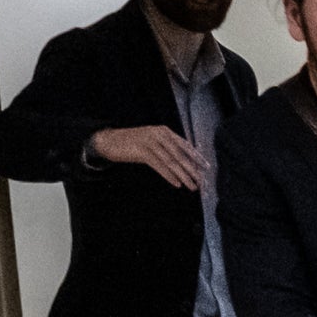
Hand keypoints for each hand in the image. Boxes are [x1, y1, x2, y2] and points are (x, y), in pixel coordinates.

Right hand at [87, 124, 204, 190]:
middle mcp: (159, 134)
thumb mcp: (152, 140)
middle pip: (180, 155)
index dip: (196, 157)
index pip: (185, 145)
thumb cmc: (132, 143)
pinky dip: (169, 175)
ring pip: (171, 162)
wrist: (110, 141)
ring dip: (183, 175)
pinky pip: (159, 165)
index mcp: (164, 131)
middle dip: (192, 169)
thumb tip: (184, 160)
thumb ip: (167, 146)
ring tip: (192, 186)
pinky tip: (177, 183)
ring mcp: (151, 142)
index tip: (206, 167)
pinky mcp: (142, 151)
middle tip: (201, 181)